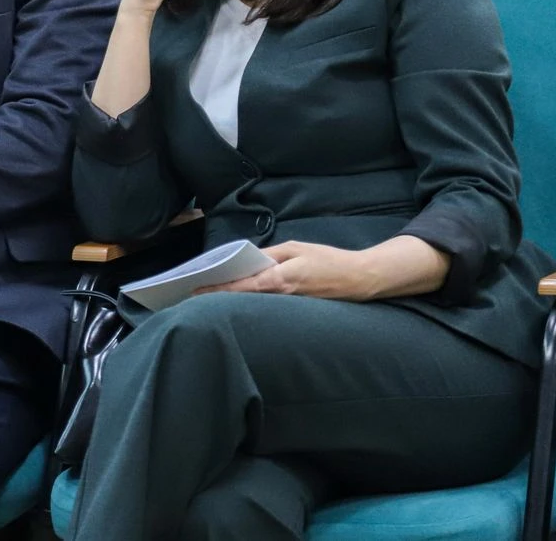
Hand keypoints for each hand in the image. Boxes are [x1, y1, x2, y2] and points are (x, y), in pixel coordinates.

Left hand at [196, 241, 381, 301]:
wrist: (359, 278)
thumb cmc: (328, 260)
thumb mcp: (296, 248)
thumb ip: (270, 254)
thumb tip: (249, 258)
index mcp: (280, 279)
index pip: (241, 287)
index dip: (218, 289)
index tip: (197, 291)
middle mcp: (282, 296)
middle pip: (244, 297)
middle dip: (222, 295)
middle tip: (196, 293)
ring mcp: (289, 304)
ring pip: (255, 302)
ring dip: (235, 298)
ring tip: (213, 294)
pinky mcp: (296, 307)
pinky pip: (268, 304)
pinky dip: (253, 299)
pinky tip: (242, 295)